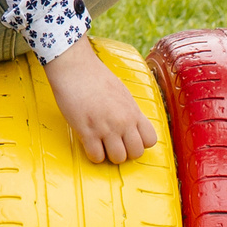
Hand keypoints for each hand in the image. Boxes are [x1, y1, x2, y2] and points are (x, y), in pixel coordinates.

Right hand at [43, 40, 156, 163]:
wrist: (75, 68)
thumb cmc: (96, 77)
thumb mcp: (122, 93)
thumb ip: (129, 111)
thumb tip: (131, 125)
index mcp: (133, 111)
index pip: (150, 140)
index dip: (140, 143)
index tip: (129, 139)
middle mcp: (123, 122)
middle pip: (136, 153)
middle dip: (126, 151)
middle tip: (115, 144)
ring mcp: (105, 128)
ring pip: (118, 158)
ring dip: (109, 154)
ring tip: (101, 144)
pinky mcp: (87, 132)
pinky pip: (96, 157)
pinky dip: (93, 154)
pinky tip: (89, 144)